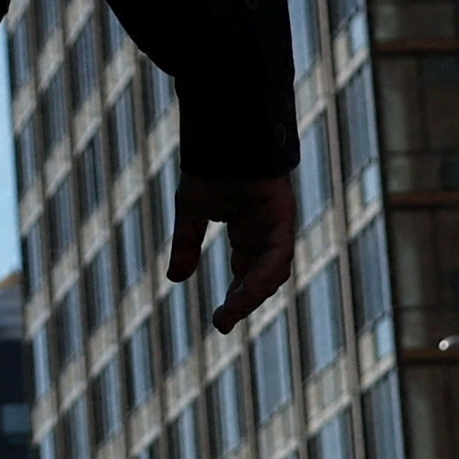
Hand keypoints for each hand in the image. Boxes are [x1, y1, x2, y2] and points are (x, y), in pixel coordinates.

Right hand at [170, 169, 297, 332]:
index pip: (247, 274)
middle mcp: (266, 232)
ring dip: (253, 294)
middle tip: (222, 323)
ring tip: (229, 312)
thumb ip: (186, 245)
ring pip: (274, 271)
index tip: (219, 321)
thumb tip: (175, 279)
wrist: (222, 135)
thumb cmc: (209, 166)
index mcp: (249, 232)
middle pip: (262, 277)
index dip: (236, 298)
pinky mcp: (284, 216)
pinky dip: (263, 274)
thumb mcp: (191, 212)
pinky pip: (278, 254)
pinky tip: (245, 290)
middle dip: (244, 302)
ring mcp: (278, 225)